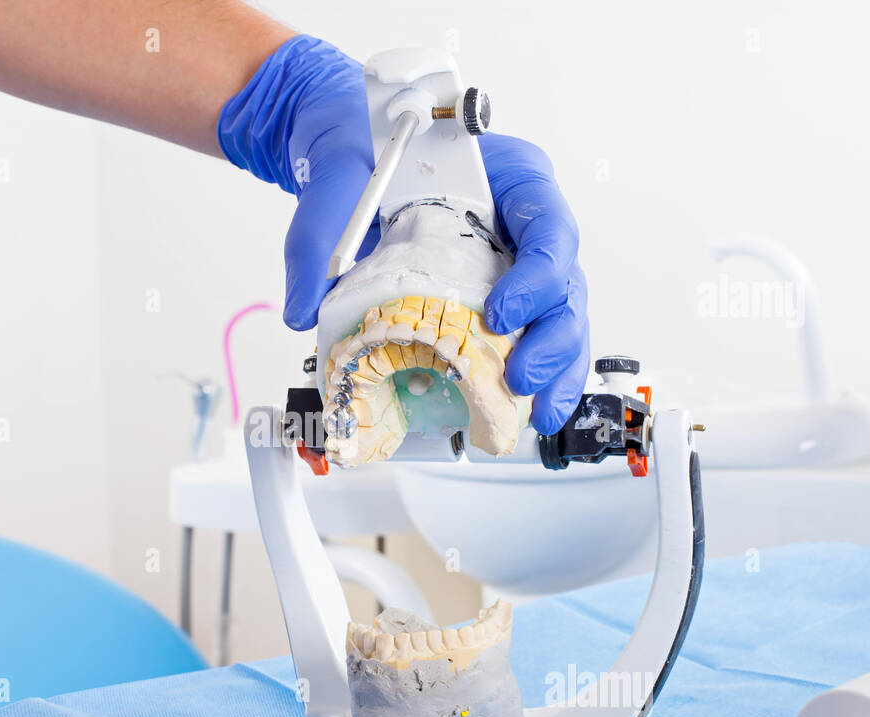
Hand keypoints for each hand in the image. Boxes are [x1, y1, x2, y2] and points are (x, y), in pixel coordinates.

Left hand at [218, 36, 589, 433]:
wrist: (350, 149)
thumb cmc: (362, 148)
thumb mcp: (338, 177)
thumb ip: (319, 235)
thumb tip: (304, 310)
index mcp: (510, 177)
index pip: (548, 225)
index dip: (538, 276)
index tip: (500, 314)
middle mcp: (524, 221)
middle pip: (566, 282)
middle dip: (554, 338)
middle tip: (520, 380)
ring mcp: (517, 261)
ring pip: (559, 317)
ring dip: (555, 369)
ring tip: (536, 416)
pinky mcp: (498, 295)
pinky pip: (529, 335)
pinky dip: (531, 376)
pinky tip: (523, 416)